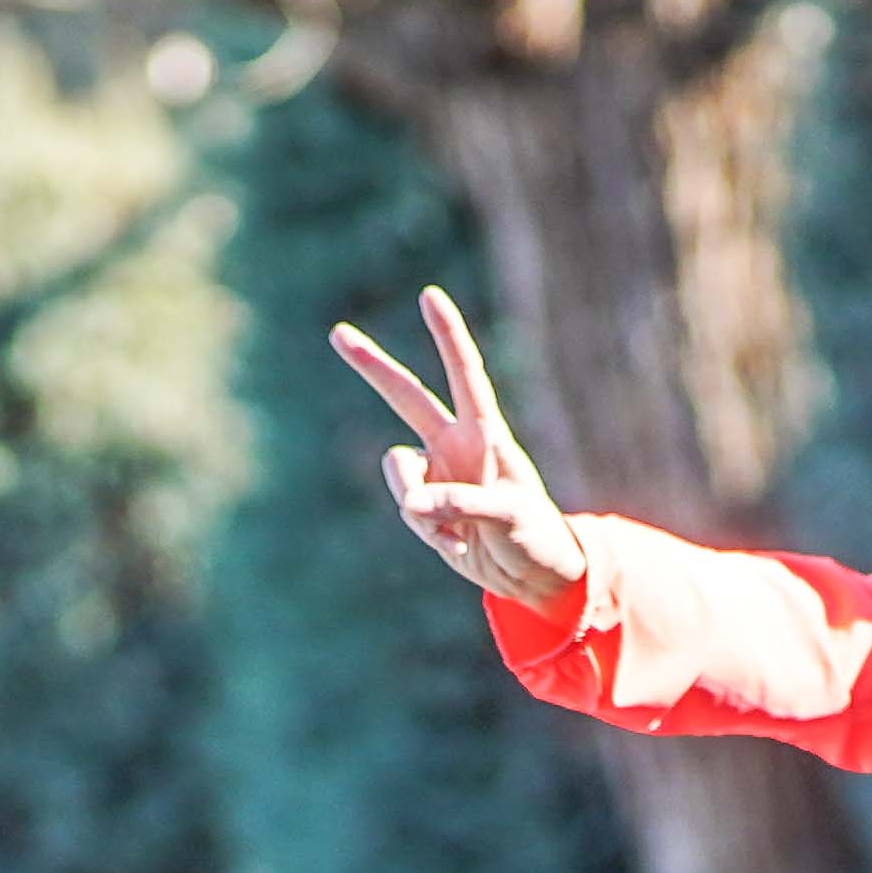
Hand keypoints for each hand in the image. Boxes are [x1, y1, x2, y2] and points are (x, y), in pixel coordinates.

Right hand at [330, 289, 589, 617]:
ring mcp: (437, 474)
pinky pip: (408, 512)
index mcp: (485, 433)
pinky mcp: (425, 506)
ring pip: (398, 473)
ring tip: (458, 534)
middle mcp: (455, 445)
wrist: (531, 576)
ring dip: (418, 506)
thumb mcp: (507, 516)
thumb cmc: (534, 535)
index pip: (465, 374)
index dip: (447, 335)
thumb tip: (412, 504)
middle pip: (406, 397)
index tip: (429, 296)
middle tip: (337, 332)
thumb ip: (459, 503)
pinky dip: (431, 535)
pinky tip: (460, 546)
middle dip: (371, 366)